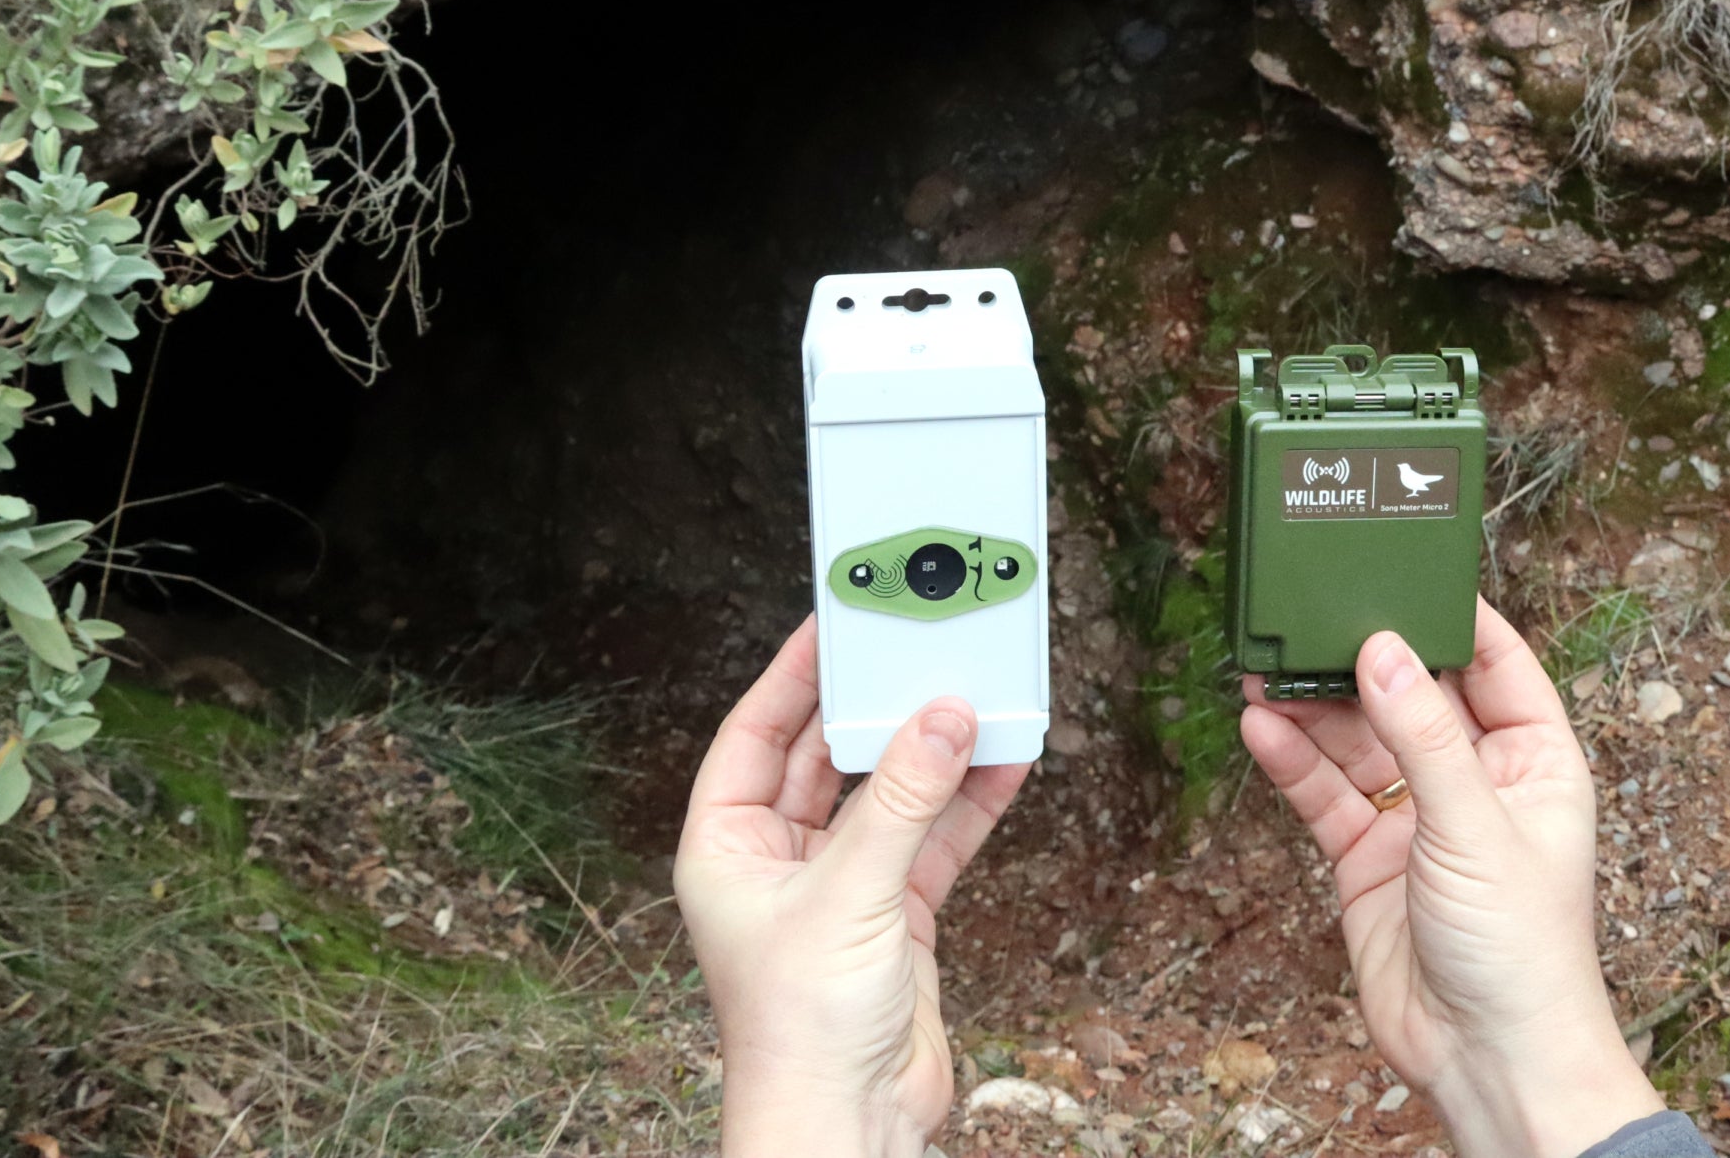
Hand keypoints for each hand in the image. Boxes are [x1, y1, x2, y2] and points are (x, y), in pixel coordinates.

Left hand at [674, 617, 1030, 1157]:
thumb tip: (943, 718)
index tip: (833, 622)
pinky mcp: (893, 916)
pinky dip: (967, 805)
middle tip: (915, 648)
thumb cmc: (802, 1030)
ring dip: (931, 753)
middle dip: (874, 708)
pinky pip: (931, 839)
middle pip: (826, 757)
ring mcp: (839, 887)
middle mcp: (776, 860)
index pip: (754, 734)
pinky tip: (1003, 762)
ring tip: (976, 695)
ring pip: (887, 796)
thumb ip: (900, 801)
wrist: (847, 1127)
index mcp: (725, 846)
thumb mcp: (849, 895)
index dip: (792, 675)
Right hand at [1241, 601, 1661, 1157]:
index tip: (1407, 567)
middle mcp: (1475, 781)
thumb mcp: (1477, 826)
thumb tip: (1385, 649)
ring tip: (1266, 665)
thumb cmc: (1524, 955)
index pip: (1496, 663)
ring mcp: (1417, 818)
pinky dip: (1291, 759)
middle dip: (1362, 657)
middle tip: (1313, 613)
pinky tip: (1261, 725)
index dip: (1452, 617)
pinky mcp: (1367, 857)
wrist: (1486, 1060)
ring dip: (1313, 704)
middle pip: (1411, 693)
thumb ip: (1424, 735)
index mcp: (1534, 760)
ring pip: (1357, 739)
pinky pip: (1323, 793)